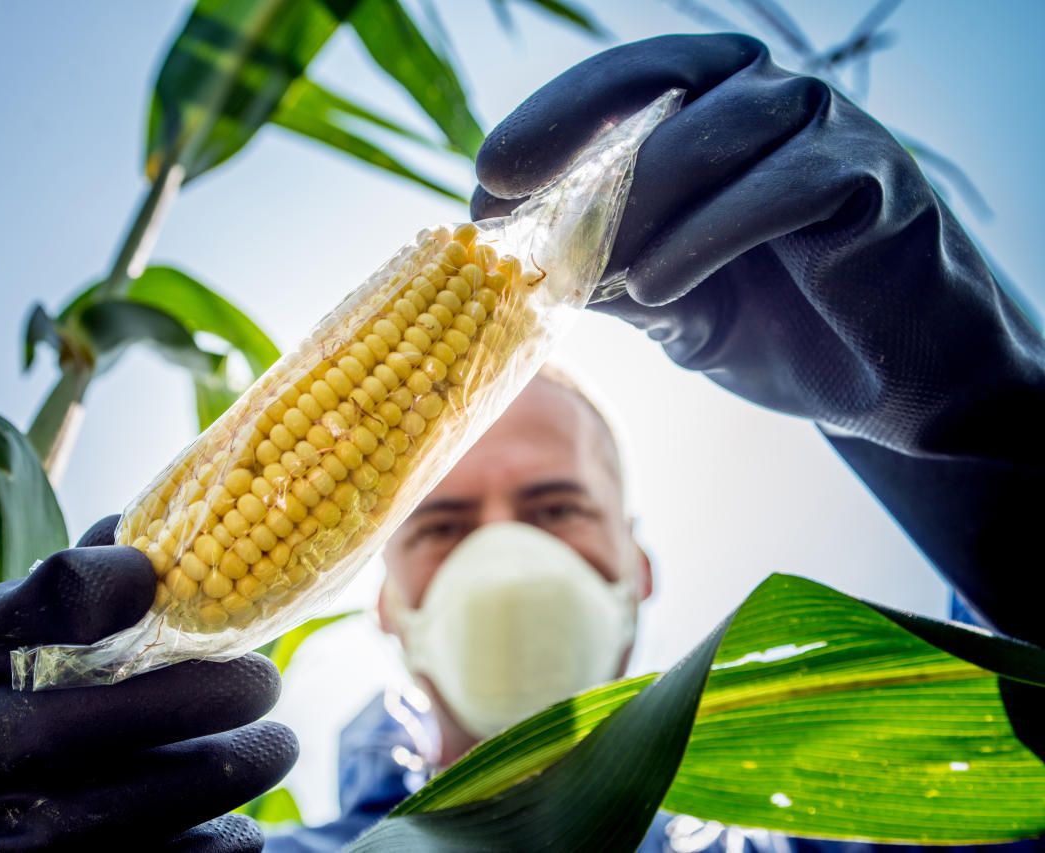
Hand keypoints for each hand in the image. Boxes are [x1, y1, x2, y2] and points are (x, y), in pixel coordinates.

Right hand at [0, 516, 296, 851]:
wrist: (16, 810)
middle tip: (262, 682)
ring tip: (278, 746)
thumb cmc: (53, 692)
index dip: (67, 598)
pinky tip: (242, 829)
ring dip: (197, 780)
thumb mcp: (53, 631)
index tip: (150, 577)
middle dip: (166, 704)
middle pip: (35, 733)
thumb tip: (165, 532)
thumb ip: (97, 580)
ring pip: (74, 824)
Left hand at [473, 34, 1043, 460]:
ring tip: (588, 273)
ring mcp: (831, 131)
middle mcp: (775, 101)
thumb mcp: (667, 297)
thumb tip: (504, 247)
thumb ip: (601, 265)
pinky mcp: (875, 180)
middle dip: (580, 153)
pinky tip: (655, 287)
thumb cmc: (775, 328)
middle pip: (668, 92)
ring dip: (638, 199)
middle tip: (510, 205)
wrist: (889, 386)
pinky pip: (782, 185)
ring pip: (719, 130)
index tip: (487, 172)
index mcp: (722, 111)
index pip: (631, 81)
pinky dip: (707, 234)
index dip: (555, 115)